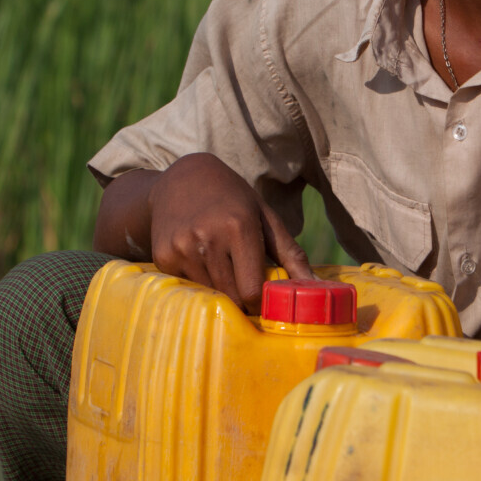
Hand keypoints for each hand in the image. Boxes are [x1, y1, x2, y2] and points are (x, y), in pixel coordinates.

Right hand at [147, 154, 314, 312]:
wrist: (182, 179)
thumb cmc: (234, 199)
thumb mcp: (265, 217)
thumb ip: (292, 253)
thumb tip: (317, 286)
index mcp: (239, 226)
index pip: (251, 290)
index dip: (260, 301)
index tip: (263, 298)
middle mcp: (208, 237)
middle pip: (231, 296)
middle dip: (243, 299)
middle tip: (246, 288)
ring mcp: (182, 248)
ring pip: (210, 294)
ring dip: (221, 291)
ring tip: (223, 269)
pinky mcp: (162, 256)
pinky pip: (188, 286)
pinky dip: (199, 283)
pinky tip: (202, 261)